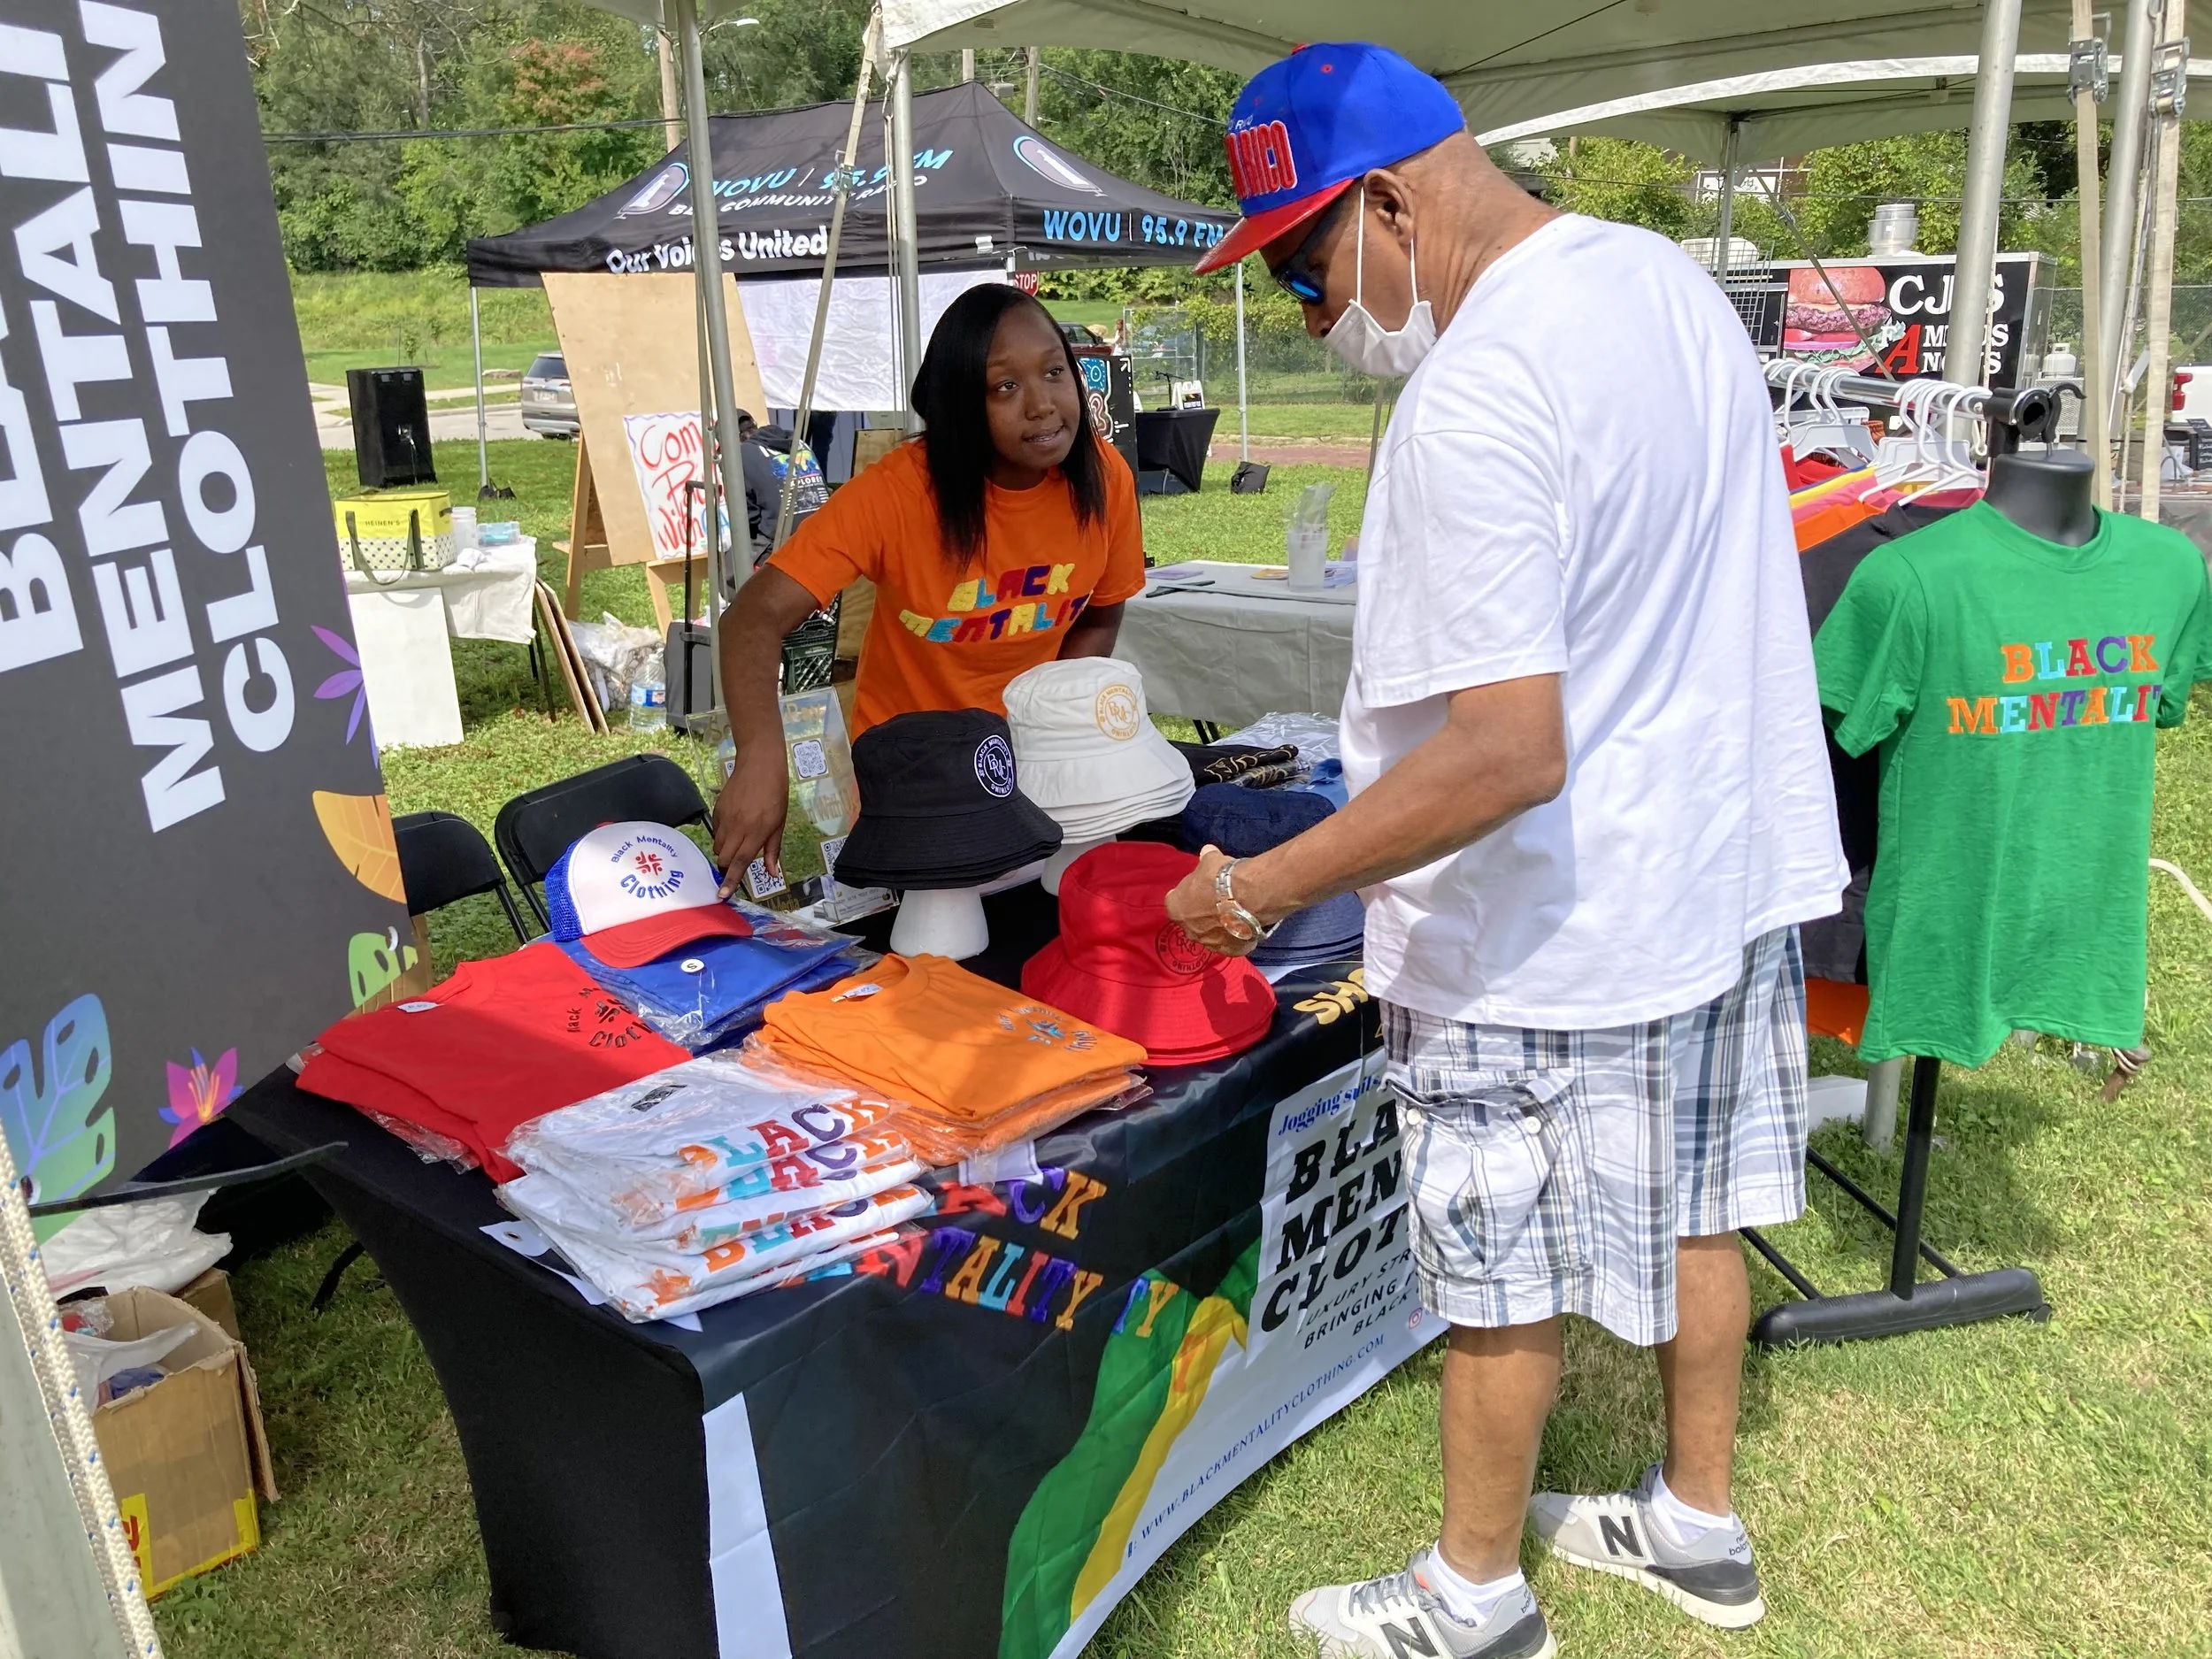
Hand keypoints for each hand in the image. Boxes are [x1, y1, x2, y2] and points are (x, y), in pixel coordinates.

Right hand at [712, 749, 788, 895]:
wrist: (759, 765)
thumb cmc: (776, 795)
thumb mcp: (780, 824)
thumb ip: (773, 850)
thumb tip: (772, 874)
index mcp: (756, 832)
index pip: (739, 862)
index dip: (730, 880)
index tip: (722, 895)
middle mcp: (737, 827)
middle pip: (723, 858)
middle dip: (727, 867)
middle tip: (735, 866)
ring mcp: (725, 818)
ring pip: (717, 846)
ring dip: (725, 852)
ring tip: (738, 842)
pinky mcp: (717, 810)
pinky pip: (715, 831)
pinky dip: (722, 836)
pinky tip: (733, 826)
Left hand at [1165, 845, 1258, 957]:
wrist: (1247, 898)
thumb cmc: (1220, 877)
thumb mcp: (1210, 861)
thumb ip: (1206, 860)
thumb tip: (1207, 852)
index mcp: (1176, 908)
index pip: (1175, 901)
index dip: (1187, 895)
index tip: (1198, 889)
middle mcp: (1188, 930)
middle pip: (1191, 921)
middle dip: (1201, 913)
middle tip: (1217, 901)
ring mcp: (1209, 944)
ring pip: (1211, 935)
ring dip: (1218, 926)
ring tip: (1234, 914)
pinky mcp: (1230, 951)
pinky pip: (1231, 943)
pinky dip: (1236, 936)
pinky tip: (1245, 926)